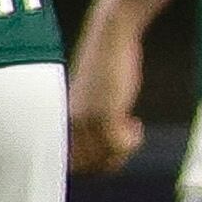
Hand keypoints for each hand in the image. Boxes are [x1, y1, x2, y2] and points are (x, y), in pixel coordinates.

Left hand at [66, 15, 145, 174]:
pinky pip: (118, 146)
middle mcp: (71, 123)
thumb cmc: (107, 63)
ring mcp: (86, 120)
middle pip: (89, 165)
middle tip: (126, 141)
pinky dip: (132, 142)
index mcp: (65, 120)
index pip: (73, 163)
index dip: (96, 162)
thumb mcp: (96, 95)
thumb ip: (94, 117)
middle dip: (111, 159)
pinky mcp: (104, 113)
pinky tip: (136, 125)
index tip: (112, 147)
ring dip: (123, 151)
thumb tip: (106, 139)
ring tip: (132, 131)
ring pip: (104, 158)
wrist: (111, 35)